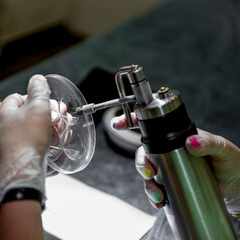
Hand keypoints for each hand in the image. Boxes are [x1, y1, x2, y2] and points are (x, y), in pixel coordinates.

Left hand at [0, 74, 51, 203]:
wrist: (19, 175)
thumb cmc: (29, 140)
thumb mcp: (39, 108)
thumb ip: (39, 91)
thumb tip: (38, 79)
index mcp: (2, 114)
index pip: (16, 98)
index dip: (33, 100)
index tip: (45, 107)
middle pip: (18, 118)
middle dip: (36, 120)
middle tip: (51, 125)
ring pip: (17, 136)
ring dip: (33, 136)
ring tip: (48, 141)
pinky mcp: (0, 164)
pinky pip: (16, 152)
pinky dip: (27, 151)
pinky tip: (39, 155)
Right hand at [113, 115, 239, 214]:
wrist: (237, 186)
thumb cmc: (231, 162)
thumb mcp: (223, 149)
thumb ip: (208, 143)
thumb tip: (190, 142)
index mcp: (177, 136)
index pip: (151, 126)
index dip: (131, 122)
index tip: (118, 124)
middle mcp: (169, 151)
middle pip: (143, 152)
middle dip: (141, 164)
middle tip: (150, 174)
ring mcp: (169, 168)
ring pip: (147, 172)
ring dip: (147, 184)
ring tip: (159, 194)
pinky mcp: (171, 183)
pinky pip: (155, 188)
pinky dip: (153, 196)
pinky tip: (160, 201)